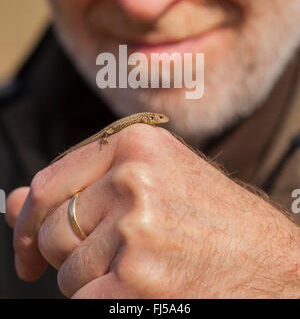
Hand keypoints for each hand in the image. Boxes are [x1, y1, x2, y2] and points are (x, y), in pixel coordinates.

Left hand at [6, 124, 299, 297]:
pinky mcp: (135, 279)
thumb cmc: (211, 219)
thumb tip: (11, 201)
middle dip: (66, 253)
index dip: (29, 217)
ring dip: (91, 281)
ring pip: (67, 270)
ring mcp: (134, 227)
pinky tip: (140, 292)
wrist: (270, 261)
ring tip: (142, 269)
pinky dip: (102, 301)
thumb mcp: (152, 182)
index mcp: (135, 144)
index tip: (27, 246)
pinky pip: (83, 299)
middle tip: (108, 260)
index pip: (50, 180)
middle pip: (55, 226)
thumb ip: (81, 187)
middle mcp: (133, 177)